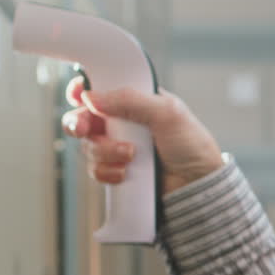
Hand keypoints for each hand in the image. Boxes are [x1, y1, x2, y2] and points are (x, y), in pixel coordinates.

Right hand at [61, 75, 224, 193]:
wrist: (197, 185)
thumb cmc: (191, 144)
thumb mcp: (166, 113)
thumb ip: (130, 100)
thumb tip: (92, 97)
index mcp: (133, 101)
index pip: (99, 89)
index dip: (82, 91)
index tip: (78, 96)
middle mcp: (121, 123)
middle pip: (83, 118)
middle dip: (79, 123)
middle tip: (86, 128)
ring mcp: (117, 147)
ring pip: (89, 146)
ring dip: (105, 151)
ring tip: (131, 155)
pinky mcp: (117, 171)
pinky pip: (96, 170)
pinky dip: (107, 171)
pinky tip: (125, 173)